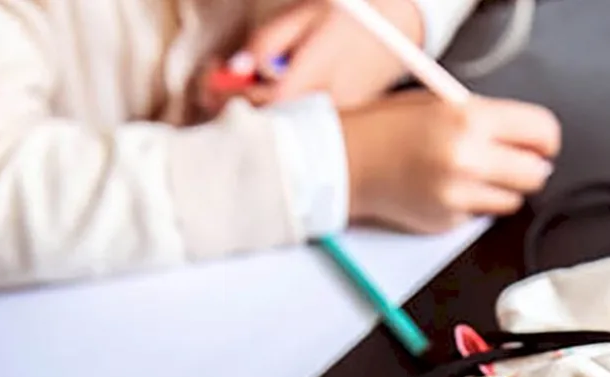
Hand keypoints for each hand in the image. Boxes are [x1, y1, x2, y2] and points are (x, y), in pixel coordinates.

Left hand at [200, 0, 425, 115]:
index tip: (210, 83)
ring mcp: (339, 119)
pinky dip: (280, 115)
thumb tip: (239, 67)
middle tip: (213, 88)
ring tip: (242, 87)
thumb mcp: (304, 15)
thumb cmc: (347, 18)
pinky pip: (302, 126)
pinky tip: (271, 96)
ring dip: (257, 113)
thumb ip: (269, 40)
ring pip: (287, 127)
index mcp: (318, 72)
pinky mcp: (343, 125)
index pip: (268, 103)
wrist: (398, 30)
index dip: (234, 98)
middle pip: (273, 123)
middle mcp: (330, 103)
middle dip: (238, 109)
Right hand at [343, 91, 561, 232]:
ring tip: (471, 173)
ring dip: (501, 189)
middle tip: (512, 161)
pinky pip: (481, 216)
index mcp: (469, 118)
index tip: (541, 144)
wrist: (347, 161)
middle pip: (536, 174)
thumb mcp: (443, 103)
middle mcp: (467, 158)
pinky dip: (473, 204)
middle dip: (529, 167)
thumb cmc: (391, 128)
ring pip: (513, 201)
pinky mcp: (449, 220)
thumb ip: (489, 120)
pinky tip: (447, 188)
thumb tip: (532, 142)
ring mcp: (458, 194)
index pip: (543, 132)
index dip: (545, 140)